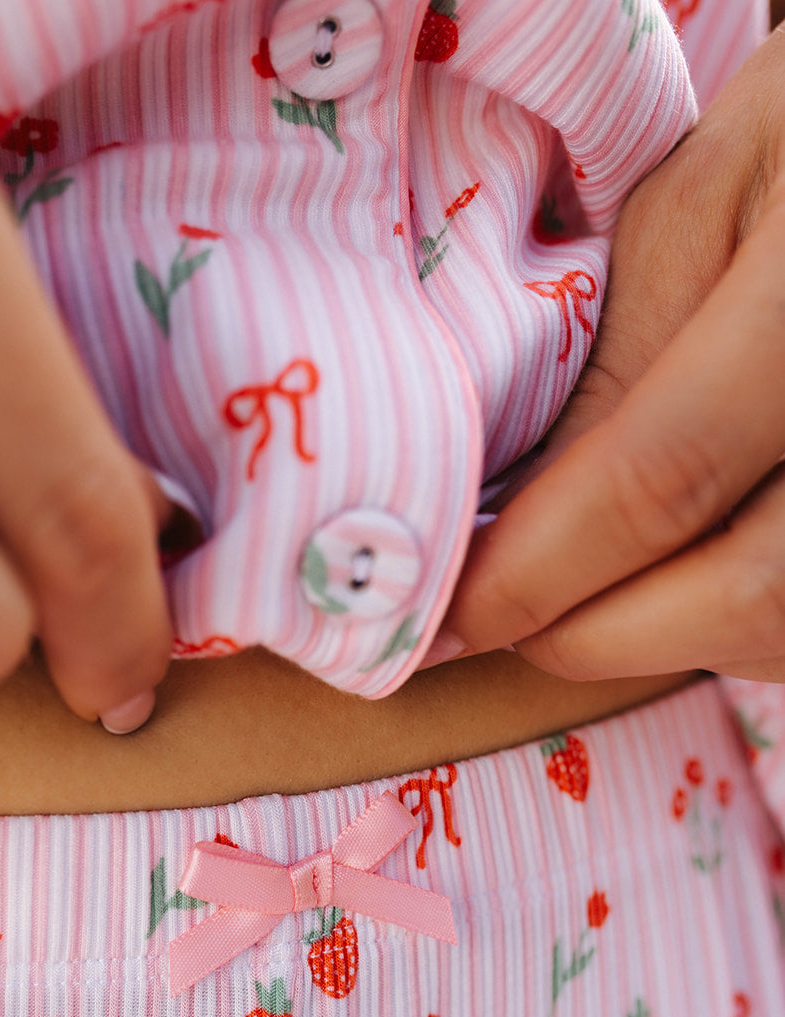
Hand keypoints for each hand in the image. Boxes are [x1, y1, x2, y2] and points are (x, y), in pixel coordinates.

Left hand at [435, 27, 784, 684]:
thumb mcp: (701, 197)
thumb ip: (612, 358)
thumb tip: (505, 513)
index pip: (660, 479)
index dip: (535, 571)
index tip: (442, 618)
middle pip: (744, 596)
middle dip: (590, 635)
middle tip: (493, 621)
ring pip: (778, 629)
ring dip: (654, 643)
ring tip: (564, 598)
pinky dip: (718, 625)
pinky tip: (654, 587)